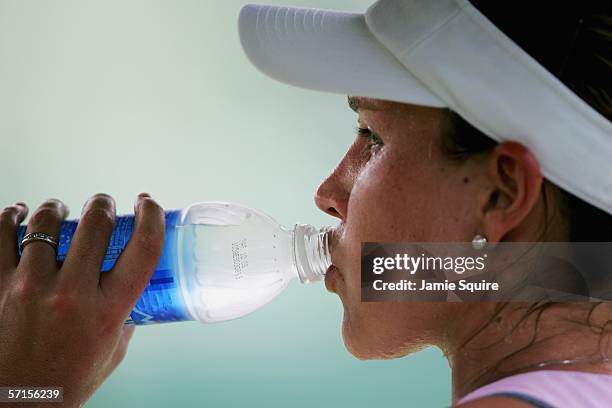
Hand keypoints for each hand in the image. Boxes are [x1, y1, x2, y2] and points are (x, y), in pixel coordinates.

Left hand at [0, 193, 164, 406]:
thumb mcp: (112, 351)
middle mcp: (71, 295)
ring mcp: (29, 288)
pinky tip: (18, 214)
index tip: (148, 204)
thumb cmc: (67, 381)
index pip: (144, 249)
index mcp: (108, 311)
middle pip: (97, 223)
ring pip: (45, 221)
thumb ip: (123, 315)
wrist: (18, 404)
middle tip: (103, 205)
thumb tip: (128, 287)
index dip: (153, 217)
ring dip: (56, 207)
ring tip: (58, 209)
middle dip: (103, 204)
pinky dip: (10, 216)